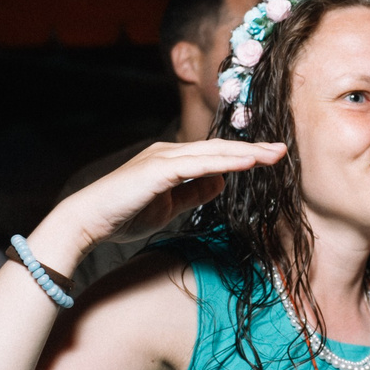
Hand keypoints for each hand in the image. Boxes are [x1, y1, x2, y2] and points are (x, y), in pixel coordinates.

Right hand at [32, 138, 287, 267]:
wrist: (87, 222)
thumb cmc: (123, 216)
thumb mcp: (168, 207)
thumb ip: (193, 193)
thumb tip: (221, 184)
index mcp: (170, 160)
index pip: (214, 156)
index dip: (242, 156)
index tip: (269, 158)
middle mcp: (167, 152)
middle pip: (218, 148)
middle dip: (253, 149)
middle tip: (282, 150)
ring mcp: (162, 158)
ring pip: (212, 153)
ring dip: (245, 153)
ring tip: (273, 154)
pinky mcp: (157, 170)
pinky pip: (197, 164)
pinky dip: (224, 163)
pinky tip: (246, 163)